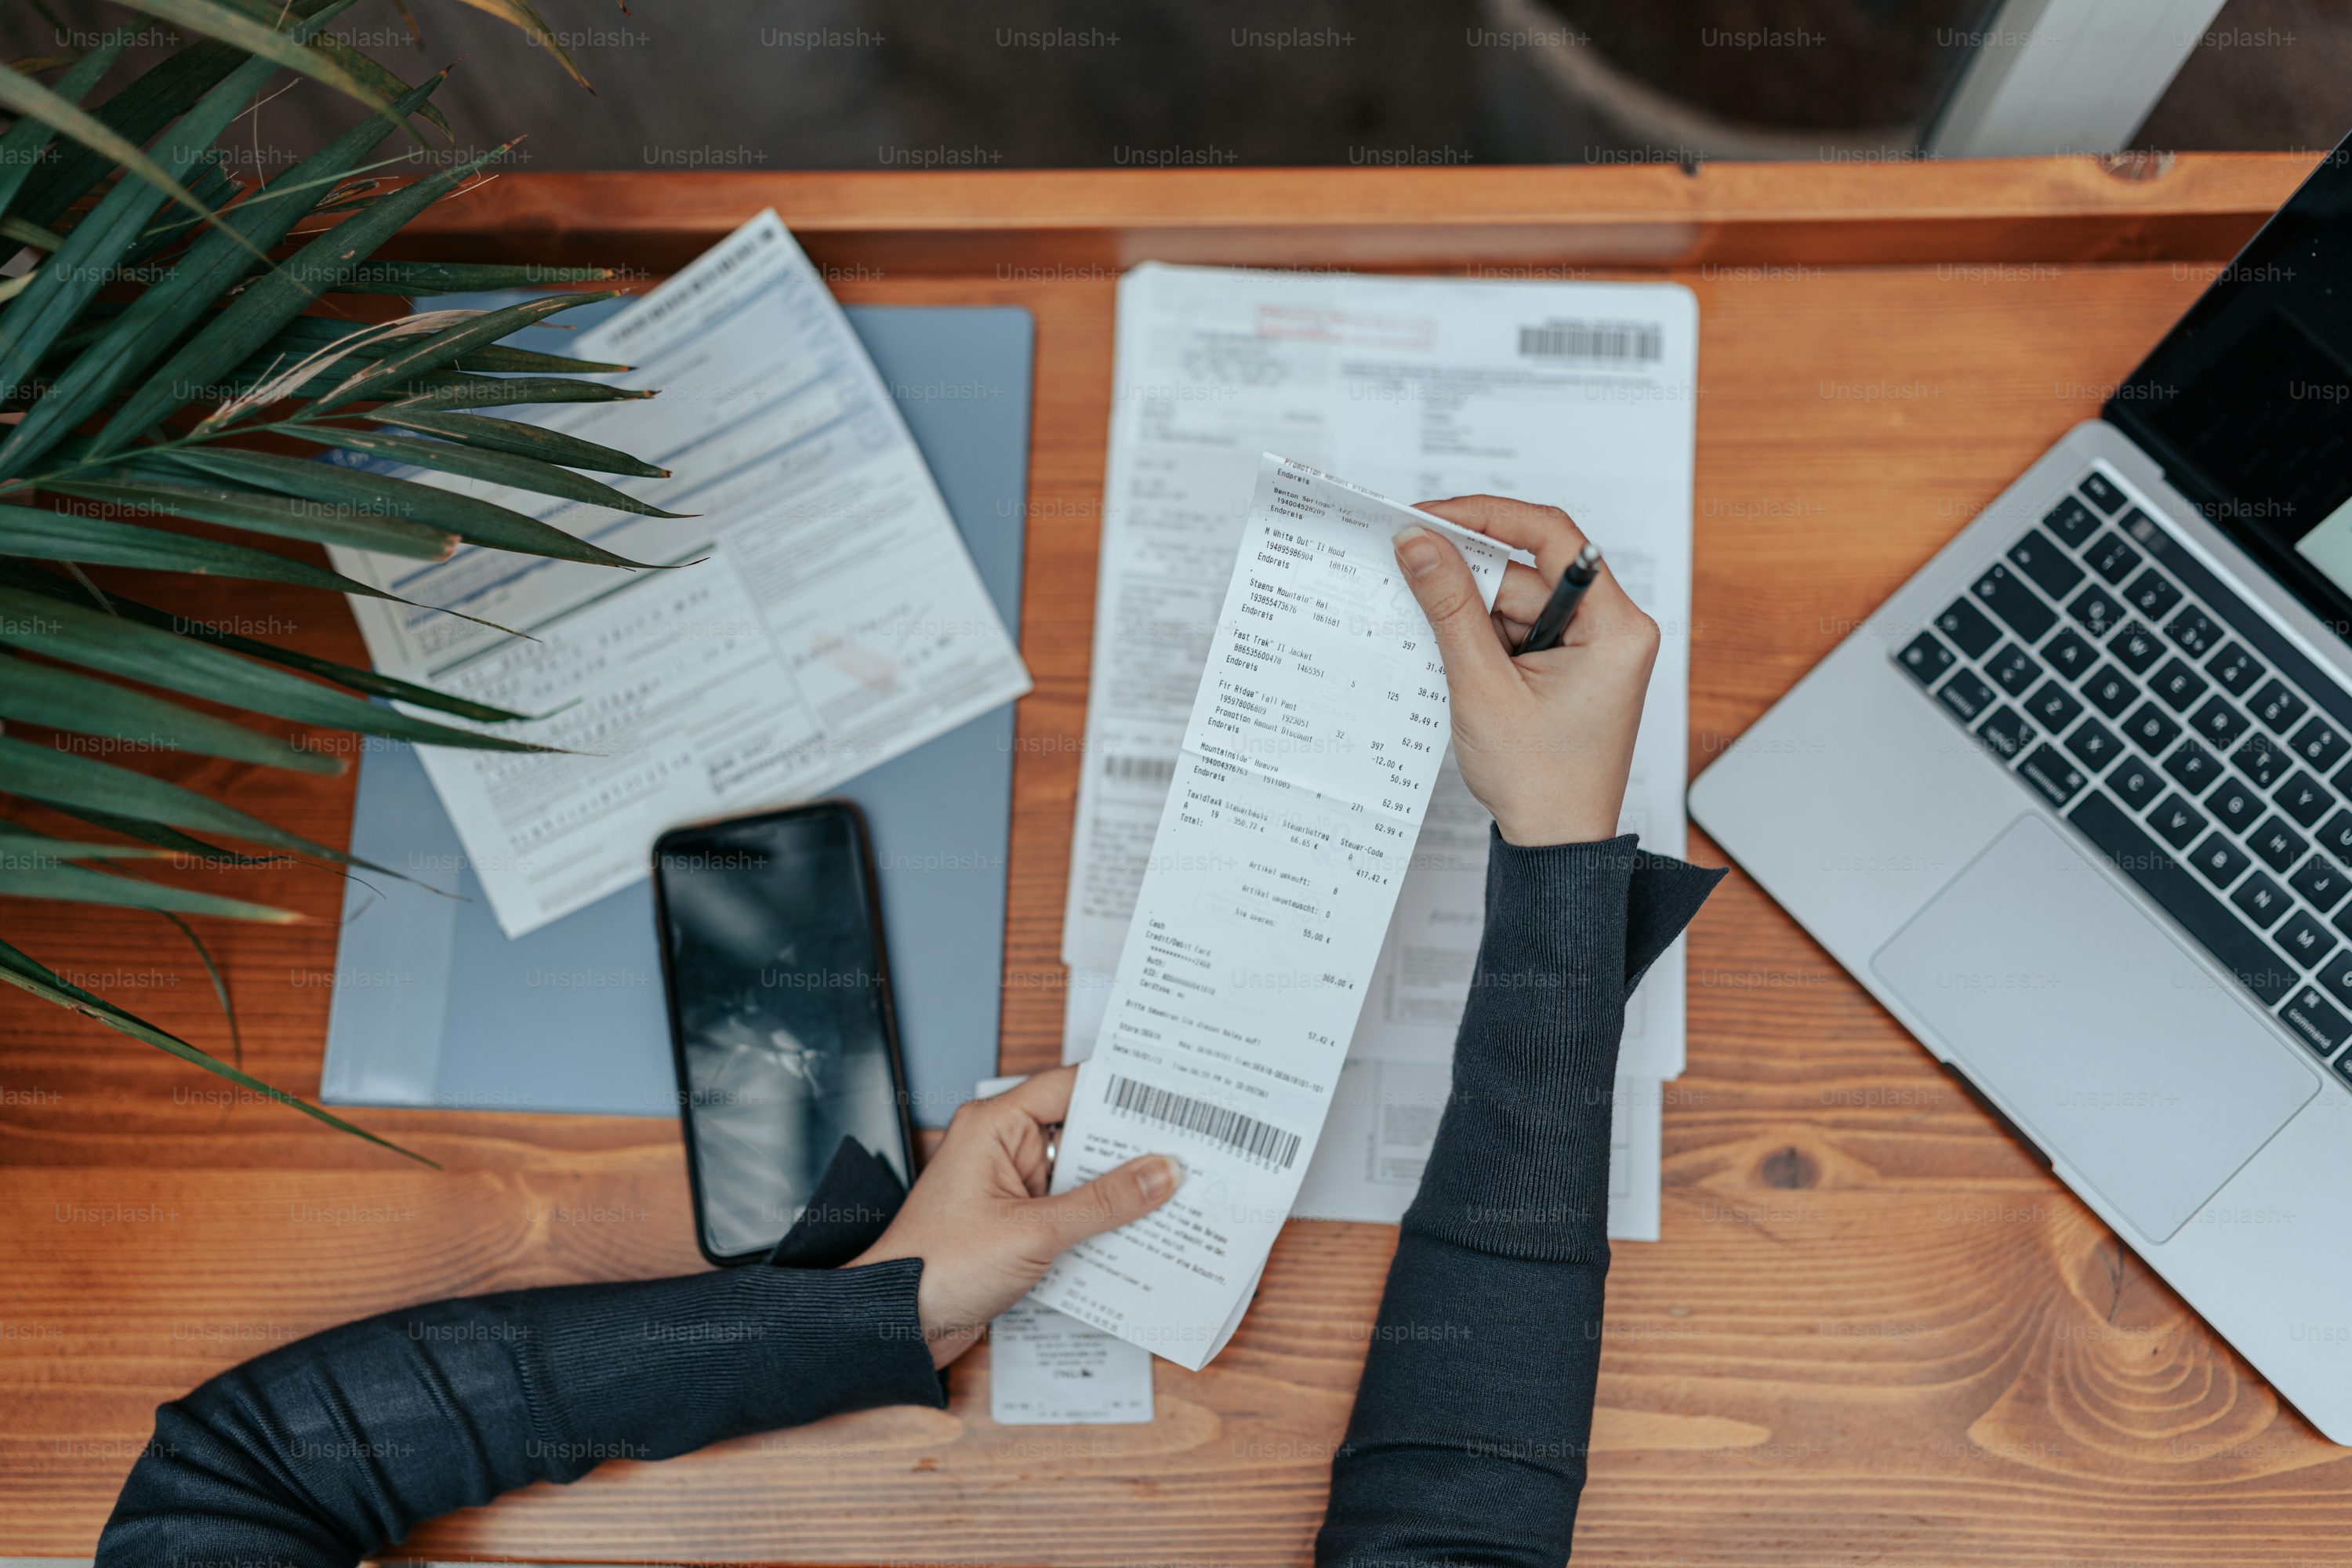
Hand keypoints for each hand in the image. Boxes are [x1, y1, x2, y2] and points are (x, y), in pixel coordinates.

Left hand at [847, 1066, 1181, 1367]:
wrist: (893, 1323)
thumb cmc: (938, 1268)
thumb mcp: (1033, 1232)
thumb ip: (1103, 1202)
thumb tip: (1160, 1172)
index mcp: (994, 1124)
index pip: (1070, 1086)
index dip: (1122, 1089)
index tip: (1173, 1095)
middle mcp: (1001, 1146)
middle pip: (1079, 1130)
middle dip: (1131, 1144)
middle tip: (1189, 1148)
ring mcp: (1008, 1186)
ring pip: (1078, 1174)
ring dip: (1119, 1188)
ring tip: (1177, 1189)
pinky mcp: (1014, 1222)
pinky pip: (1068, 1209)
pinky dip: (1099, 1219)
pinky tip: (1139, 1229)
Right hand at [1392, 496, 1659, 846]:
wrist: (1555, 845)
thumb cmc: (1540, 782)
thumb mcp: (1483, 687)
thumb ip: (1449, 607)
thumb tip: (1419, 543)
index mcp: (1615, 627)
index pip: (1552, 536)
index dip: (1487, 516)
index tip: (1431, 517)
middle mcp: (1611, 628)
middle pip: (1524, 573)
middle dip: (1467, 586)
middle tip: (1408, 582)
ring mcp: (1590, 647)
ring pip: (1512, 602)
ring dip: (1468, 622)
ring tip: (1445, 663)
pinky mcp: (1567, 665)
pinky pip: (1514, 630)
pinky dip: (1478, 642)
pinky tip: (1456, 668)